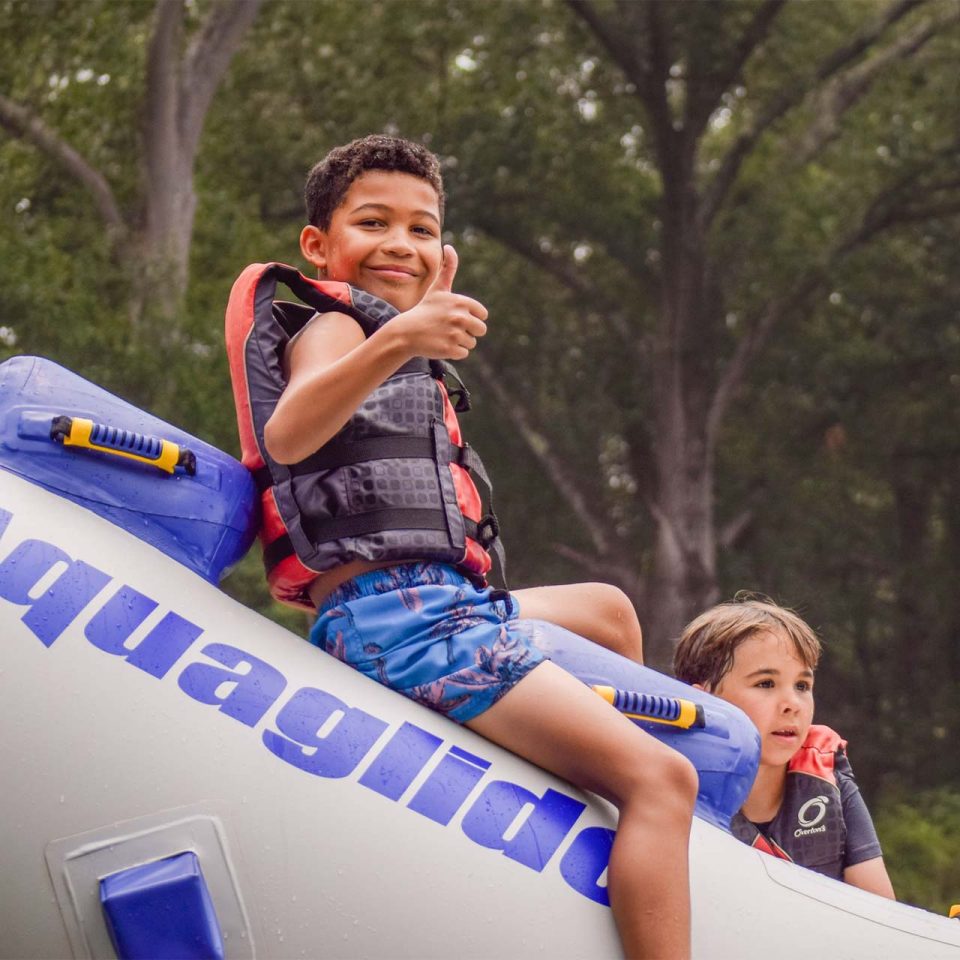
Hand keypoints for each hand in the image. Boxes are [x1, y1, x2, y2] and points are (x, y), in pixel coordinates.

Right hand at [393, 245, 487, 359]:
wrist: (406, 332)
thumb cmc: (425, 309)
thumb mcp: (437, 289)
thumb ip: (448, 269)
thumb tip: (449, 247)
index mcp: (461, 302)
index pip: (483, 315)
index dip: (471, 318)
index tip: (456, 317)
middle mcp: (460, 317)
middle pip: (481, 330)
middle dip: (468, 331)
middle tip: (450, 328)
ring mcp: (455, 333)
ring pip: (472, 342)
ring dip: (460, 341)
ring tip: (444, 336)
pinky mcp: (450, 348)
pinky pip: (463, 353)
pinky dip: (454, 351)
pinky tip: (441, 344)